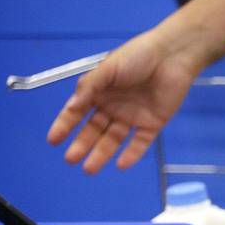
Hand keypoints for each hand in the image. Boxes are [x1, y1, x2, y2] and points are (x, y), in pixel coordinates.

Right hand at [47, 29, 205, 173]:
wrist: (172, 56)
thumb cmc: (137, 56)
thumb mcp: (107, 69)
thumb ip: (89, 88)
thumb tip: (71, 107)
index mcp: (99, 91)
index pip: (77, 112)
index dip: (64, 126)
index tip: (53, 141)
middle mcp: (113, 106)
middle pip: (94, 130)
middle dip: (82, 145)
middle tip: (70, 160)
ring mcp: (132, 116)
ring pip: (114, 139)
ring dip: (101, 154)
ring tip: (89, 169)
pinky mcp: (153, 123)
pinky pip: (140, 142)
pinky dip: (131, 154)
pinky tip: (120, 164)